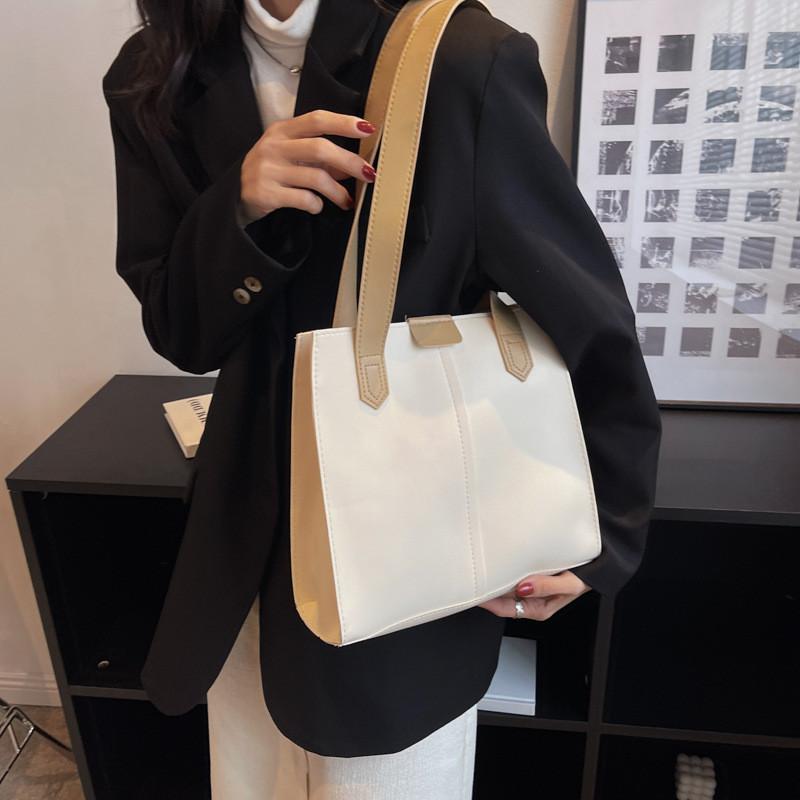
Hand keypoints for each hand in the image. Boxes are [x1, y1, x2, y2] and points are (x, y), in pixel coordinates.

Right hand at [239, 109, 377, 223]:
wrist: (235, 197)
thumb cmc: (272, 173)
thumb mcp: (292, 157)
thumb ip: (320, 158)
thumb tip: (354, 165)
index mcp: (282, 130)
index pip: (317, 119)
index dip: (343, 123)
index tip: (368, 129)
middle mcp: (273, 147)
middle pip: (320, 149)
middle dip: (349, 162)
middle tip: (369, 175)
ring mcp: (267, 170)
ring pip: (315, 178)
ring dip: (338, 192)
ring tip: (347, 201)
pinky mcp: (265, 193)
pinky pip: (303, 199)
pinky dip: (317, 205)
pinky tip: (317, 207)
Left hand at [477, 571, 590, 620]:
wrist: (594, 566)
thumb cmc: (583, 579)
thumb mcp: (569, 585)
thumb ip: (546, 586)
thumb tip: (522, 587)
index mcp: (537, 609)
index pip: (505, 608)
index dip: (488, 601)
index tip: (474, 592)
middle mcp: (530, 599)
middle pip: (501, 597)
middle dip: (487, 589)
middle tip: (470, 576)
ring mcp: (528, 587)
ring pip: (504, 585)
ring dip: (494, 578)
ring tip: (479, 566)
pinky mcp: (528, 575)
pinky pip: (511, 574)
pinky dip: (503, 569)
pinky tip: (496, 559)